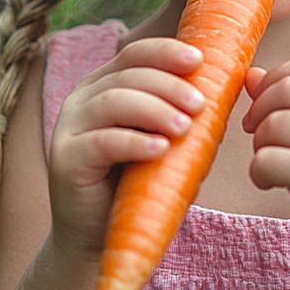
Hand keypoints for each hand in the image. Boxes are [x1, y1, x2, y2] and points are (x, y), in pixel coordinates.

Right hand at [45, 37, 205, 257]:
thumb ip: (182, 116)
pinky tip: (160, 149)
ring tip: (185, 126)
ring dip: (154, 110)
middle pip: (126, 76)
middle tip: (200, 104)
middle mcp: (82, 99)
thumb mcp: (163, 141)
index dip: (165, 52)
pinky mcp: (66, 159)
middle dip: (167, 85)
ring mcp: (69, 127)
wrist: (103, 236)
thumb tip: (224, 92)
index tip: (199, 61)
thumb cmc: (139, 184)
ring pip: (113, 102)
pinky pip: (101, 143)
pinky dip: (134, 142)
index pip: (134, 55)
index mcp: (104, 85)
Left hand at [240, 55, 289, 274]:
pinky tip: (273, 185)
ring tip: (275, 165)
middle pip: (288, 88)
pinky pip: (265, 158)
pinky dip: (258, 173)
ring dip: (261, 145)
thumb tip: (250, 74)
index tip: (264, 105)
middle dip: (261, 110)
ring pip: (274, 122)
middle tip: (260, 137)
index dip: (278, 79)